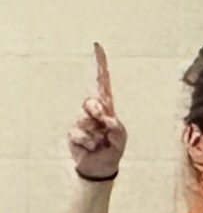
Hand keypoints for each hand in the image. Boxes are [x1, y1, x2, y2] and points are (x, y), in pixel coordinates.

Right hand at [69, 43, 124, 181]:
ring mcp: (81, 120)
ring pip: (84, 118)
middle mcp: (93, 110)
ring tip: (100, 141)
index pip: (102, 82)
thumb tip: (108, 118)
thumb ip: (117, 129)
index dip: (100, 64)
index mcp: (107, 107)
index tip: (97, 46)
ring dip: (95, 132)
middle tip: (103, 122)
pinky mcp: (73, 132)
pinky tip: (93, 147)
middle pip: (91, 101)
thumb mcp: (121, 140)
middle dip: (97, 111)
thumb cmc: (113, 149)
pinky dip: (88, 143)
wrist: (100, 166)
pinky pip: (79, 134)